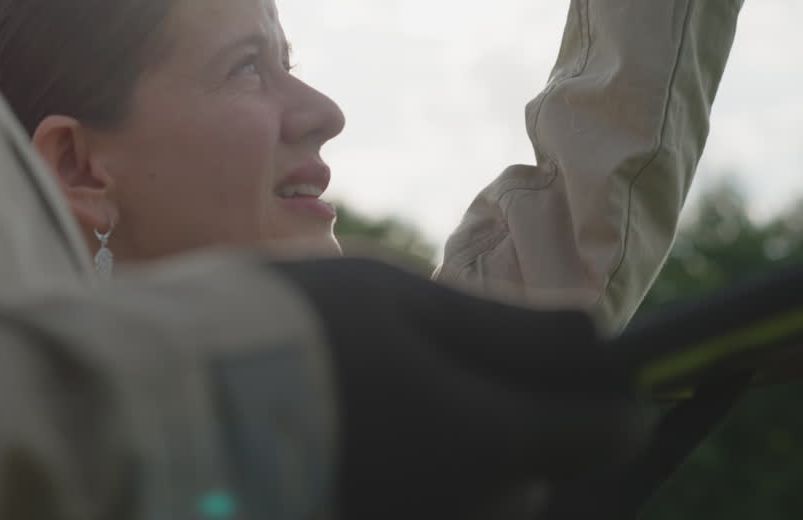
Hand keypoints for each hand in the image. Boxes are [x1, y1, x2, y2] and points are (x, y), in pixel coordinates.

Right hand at [273, 258, 649, 519]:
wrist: (182, 403)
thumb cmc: (300, 331)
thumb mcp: (408, 303)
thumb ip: (512, 329)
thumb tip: (599, 334)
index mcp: (492, 440)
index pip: (610, 430)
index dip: (619, 393)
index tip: (604, 364)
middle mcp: (471, 507)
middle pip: (542, 466)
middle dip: (529, 416)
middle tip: (462, 358)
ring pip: (487, 491)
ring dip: (474, 445)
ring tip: (406, 388)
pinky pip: (435, 504)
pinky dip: (428, 467)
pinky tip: (377, 423)